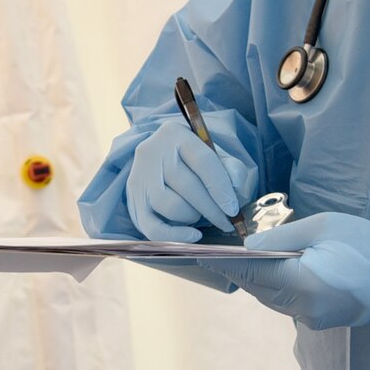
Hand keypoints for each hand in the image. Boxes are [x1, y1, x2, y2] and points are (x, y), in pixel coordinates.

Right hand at [124, 118, 249, 241]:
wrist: (159, 161)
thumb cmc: (191, 160)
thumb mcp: (213, 154)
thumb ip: (231, 168)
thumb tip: (237, 187)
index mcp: (175, 133)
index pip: (203, 162)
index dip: (221, 188)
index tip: (233, 209)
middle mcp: (152, 152)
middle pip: (188, 186)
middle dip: (212, 209)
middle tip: (227, 222)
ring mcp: (139, 177)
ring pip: (171, 206)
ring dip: (192, 216)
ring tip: (200, 214)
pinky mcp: (133, 201)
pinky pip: (153, 227)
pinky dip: (176, 236)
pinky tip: (193, 235)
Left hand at [217, 212, 369, 329]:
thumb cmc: (366, 244)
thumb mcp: (323, 227)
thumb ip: (282, 239)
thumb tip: (247, 247)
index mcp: (304, 282)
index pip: (253, 272)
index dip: (225, 264)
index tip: (202, 256)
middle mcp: (303, 307)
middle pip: (257, 288)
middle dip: (236, 271)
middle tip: (213, 255)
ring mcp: (311, 318)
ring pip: (269, 298)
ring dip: (254, 280)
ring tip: (234, 262)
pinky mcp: (319, 321)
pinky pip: (285, 303)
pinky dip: (272, 288)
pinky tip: (267, 272)